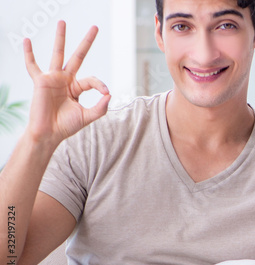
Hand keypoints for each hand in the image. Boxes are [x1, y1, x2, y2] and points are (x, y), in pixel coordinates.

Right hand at [23, 20, 110, 145]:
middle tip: (96, 27)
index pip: (92, 79)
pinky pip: (32, 65)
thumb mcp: (88, 117)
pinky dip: (28, 54)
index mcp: (76, 87)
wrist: (49, 134)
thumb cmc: (66, 126)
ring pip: (58, 54)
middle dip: (86, 42)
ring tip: (63, 22)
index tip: (105, 93)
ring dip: (60, 38)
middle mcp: (65, 80)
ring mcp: (53, 79)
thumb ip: (100, 107)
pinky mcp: (41, 81)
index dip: (100, 85)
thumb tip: (109, 95)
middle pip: (78, 56)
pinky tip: (26, 41)